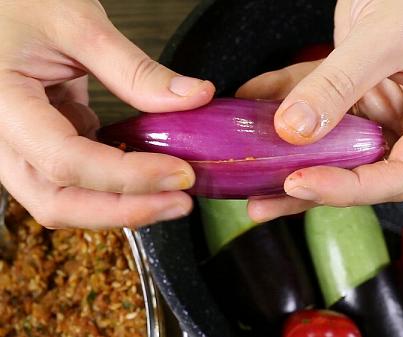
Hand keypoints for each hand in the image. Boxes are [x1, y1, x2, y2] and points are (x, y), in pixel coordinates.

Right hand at [0, 0, 214, 228]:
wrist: (1, 7)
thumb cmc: (22, 4)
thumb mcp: (78, 24)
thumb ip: (134, 69)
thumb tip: (195, 97)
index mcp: (1, 104)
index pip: (65, 161)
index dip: (128, 177)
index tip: (181, 172)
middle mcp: (3, 138)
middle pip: (58, 201)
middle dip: (125, 210)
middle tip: (182, 202)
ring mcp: (22, 147)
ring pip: (65, 200)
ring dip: (122, 206)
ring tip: (174, 197)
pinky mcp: (44, 145)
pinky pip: (77, 181)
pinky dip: (116, 186)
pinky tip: (152, 176)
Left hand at [237, 0, 402, 221]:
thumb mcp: (383, 37)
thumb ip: (338, 83)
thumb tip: (294, 129)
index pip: (401, 175)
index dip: (351, 189)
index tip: (301, 183)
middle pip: (364, 171)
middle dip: (315, 188)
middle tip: (267, 200)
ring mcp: (383, 105)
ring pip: (336, 148)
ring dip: (292, 159)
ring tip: (251, 180)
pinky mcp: (356, 87)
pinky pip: (317, 105)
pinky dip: (284, 104)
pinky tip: (251, 105)